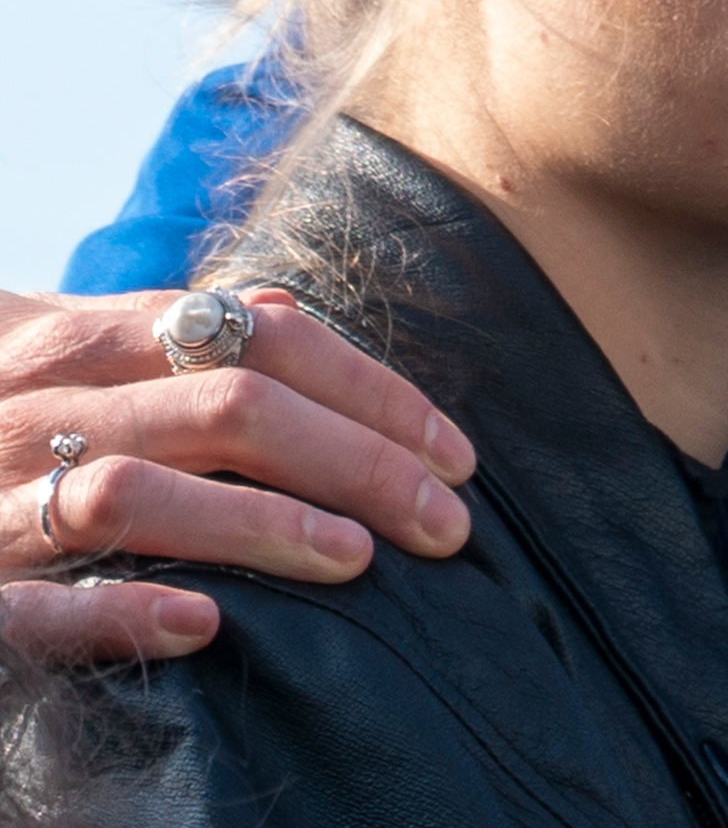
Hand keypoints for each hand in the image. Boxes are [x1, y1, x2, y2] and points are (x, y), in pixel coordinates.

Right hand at [0, 285, 475, 661]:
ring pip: (140, 492)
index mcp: (96, 336)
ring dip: (264, 524)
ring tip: (361, 562)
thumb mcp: (80, 355)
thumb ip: (178, 341)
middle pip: (233, 408)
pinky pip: (33, 605)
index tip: (458, 456)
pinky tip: (208, 626)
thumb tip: (305, 326)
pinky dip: (122, 610)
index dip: (378, 394)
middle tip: (448, 524)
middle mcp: (47, 402)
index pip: (269, 339)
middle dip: (360, 462)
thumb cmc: (2, 412)